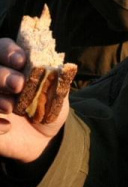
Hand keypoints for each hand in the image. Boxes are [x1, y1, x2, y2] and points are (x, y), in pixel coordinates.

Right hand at [0, 39, 67, 162]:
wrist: (45, 138)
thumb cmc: (49, 108)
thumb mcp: (57, 93)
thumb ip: (57, 79)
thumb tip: (63, 67)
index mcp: (13, 65)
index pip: (2, 47)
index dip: (8, 51)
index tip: (22, 61)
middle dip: (2, 74)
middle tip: (18, 84)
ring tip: (11, 107)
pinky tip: (8, 127)